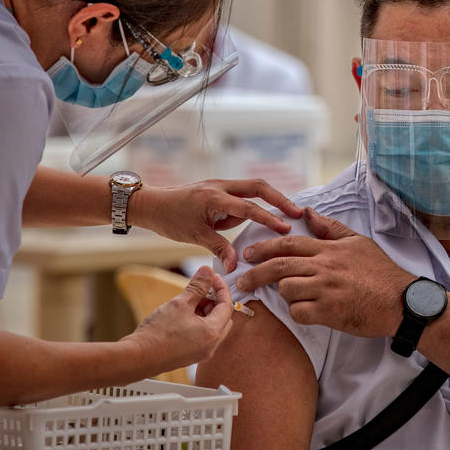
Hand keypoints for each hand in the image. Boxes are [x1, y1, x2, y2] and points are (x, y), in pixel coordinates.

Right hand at [123, 266, 234, 372]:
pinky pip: (203, 336)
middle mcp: (210, 346)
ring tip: (190, 301)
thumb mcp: (180, 303)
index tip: (213, 278)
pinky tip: (184, 315)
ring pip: (213, 327)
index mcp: (212, 333)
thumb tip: (207, 273)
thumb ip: (197, 287)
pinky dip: (199, 323)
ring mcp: (201, 353)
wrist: (137, 357)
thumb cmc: (157, 335)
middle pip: (223, 318)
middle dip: (215, 301)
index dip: (221, 289)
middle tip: (203, 289)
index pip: (227, 306)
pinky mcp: (191, 356)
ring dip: (206, 312)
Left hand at [129, 179, 303, 271]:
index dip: (269, 218)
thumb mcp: (195, 235)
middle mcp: (221, 186)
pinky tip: (264, 215)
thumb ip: (219, 247)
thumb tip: (238, 264)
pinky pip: (243, 195)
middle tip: (298, 212)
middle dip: (280, 198)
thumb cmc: (170, 219)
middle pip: (259, 187)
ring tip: (287, 215)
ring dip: (270, 200)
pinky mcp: (220, 190)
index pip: (248, 207)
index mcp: (214, 197)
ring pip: (253, 189)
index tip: (286, 228)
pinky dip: (256, 204)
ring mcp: (221, 186)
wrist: (151, 204)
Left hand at [236, 208, 416, 337]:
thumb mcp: (358, 242)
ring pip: (286, 289)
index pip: (289, 243)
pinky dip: (298, 313)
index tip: (249, 253)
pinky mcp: (329, 312)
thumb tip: (309, 213)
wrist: (400, 301)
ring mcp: (325, 289)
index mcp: (329, 249)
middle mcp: (324, 266)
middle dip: (256, 272)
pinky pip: (298, 312)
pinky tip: (307, 312)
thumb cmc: (380, 272)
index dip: (265, 247)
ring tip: (292, 297)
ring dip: (284, 294)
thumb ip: (331, 228)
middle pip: (280, 265)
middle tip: (243, 280)